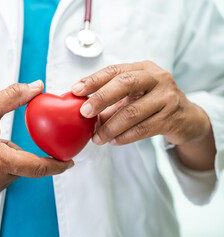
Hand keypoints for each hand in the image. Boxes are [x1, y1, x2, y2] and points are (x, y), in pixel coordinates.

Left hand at [71, 61, 211, 145]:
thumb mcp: (132, 97)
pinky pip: (143, 129)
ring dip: (110, 127)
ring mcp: (167, 97)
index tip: (75, 90)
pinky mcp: (172, 117)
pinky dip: (125, 136)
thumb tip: (82, 113)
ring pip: (133, 111)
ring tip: (97, 138)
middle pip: (125, 84)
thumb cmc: (152, 104)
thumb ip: (109, 102)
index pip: (115, 70)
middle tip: (84, 113)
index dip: (93, 80)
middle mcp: (157, 78)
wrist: (187, 118)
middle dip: (101, 98)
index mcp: (143, 68)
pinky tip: (113, 141)